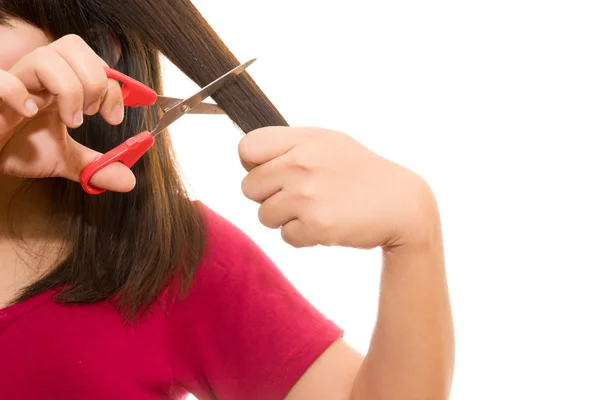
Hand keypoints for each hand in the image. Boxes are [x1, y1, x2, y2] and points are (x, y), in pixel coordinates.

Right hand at [0, 34, 134, 191]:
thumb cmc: (18, 149)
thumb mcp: (64, 159)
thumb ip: (96, 166)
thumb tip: (129, 181)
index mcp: (59, 84)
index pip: (94, 62)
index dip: (113, 85)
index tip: (114, 117)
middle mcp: (38, 76)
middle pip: (73, 47)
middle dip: (95, 81)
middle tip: (92, 113)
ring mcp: (14, 81)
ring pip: (45, 57)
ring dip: (69, 89)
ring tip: (70, 120)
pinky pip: (1, 78)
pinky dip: (19, 93)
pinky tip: (29, 114)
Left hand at [239, 127, 439, 249]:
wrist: (401, 204)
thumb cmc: (360, 173)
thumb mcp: (328, 143)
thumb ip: (289, 145)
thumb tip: (247, 156)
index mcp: (303, 140)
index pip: (247, 148)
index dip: (253, 165)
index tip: (272, 173)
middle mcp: (301, 164)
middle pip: (249, 187)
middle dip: (268, 196)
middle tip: (299, 196)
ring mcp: (307, 195)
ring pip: (264, 216)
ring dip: (285, 219)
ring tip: (316, 210)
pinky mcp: (316, 225)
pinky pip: (286, 237)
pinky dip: (303, 236)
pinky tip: (327, 224)